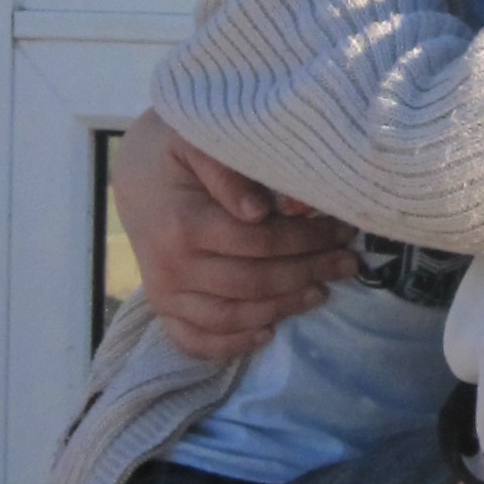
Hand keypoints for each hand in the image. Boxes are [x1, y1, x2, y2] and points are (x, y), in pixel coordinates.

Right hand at [111, 110, 356, 359]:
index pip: (261, 243)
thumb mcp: (198, 140)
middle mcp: (171, 266)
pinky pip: (195, 340)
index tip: (343, 230)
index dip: (308, 239)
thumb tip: (260, 212)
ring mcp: (165, 292)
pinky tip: (269, 332)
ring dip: (283, 308)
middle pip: (254, 282)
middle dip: (309, 273)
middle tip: (348, 263)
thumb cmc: (175, 148)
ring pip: (232, 316)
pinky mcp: (162, 307)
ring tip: (322, 291)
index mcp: (184, 224)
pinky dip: (232, 343)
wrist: (135, 171)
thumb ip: (228, 172)